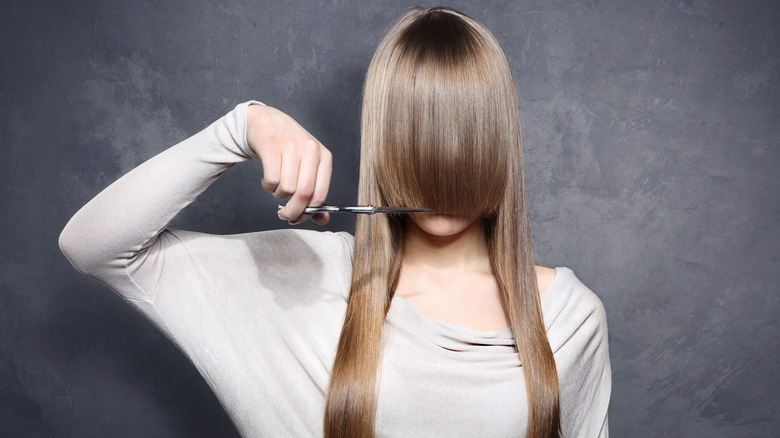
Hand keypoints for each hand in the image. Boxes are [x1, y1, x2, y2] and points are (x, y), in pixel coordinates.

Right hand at [246, 104, 331, 224]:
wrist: (267, 122)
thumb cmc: (289, 149)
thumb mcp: (308, 168)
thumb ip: (315, 193)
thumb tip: (322, 220)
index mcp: (324, 157)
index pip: (320, 195)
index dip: (309, 213)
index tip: (299, 218)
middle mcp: (311, 150)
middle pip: (304, 194)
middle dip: (292, 212)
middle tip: (285, 215)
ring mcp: (291, 146)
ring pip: (287, 188)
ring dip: (278, 195)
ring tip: (277, 186)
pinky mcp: (272, 146)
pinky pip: (272, 180)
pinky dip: (268, 186)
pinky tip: (268, 179)